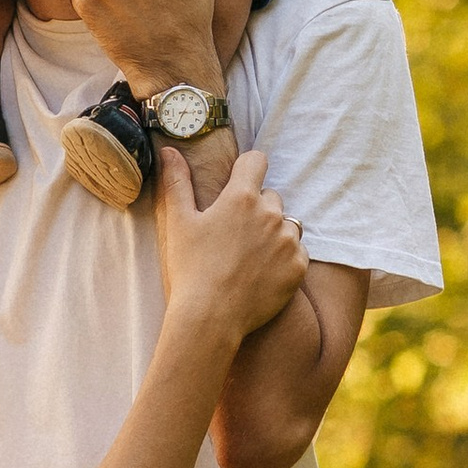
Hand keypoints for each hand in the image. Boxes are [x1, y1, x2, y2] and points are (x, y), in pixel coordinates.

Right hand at [151, 144, 305, 339]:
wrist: (211, 318)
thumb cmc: (191, 269)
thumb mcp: (178, 223)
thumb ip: (177, 182)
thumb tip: (169, 150)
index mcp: (241, 197)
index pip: (257, 161)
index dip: (247, 169)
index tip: (238, 183)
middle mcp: (271, 214)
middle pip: (271, 197)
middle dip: (257, 209)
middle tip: (234, 236)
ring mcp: (288, 241)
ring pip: (287, 224)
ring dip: (274, 233)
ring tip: (249, 257)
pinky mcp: (298, 266)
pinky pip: (298, 252)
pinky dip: (284, 259)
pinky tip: (261, 273)